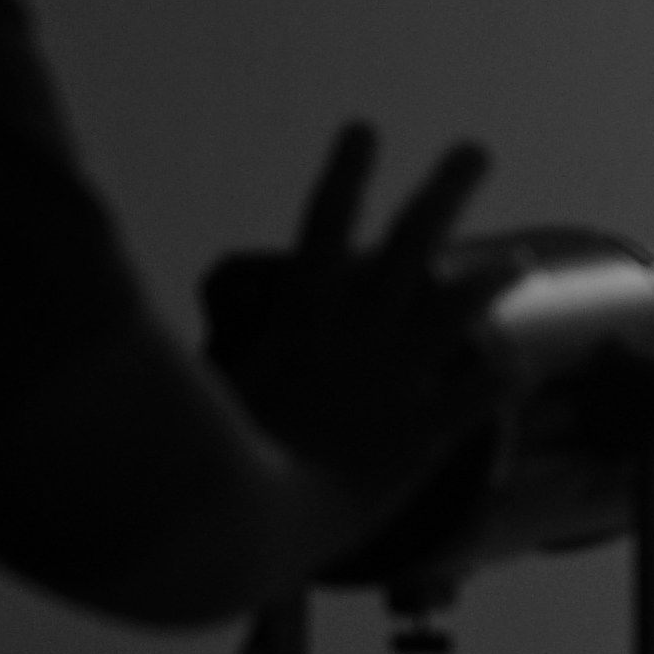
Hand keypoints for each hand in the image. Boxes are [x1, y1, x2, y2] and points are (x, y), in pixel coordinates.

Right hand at [197, 122, 497, 532]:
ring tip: (520, 260)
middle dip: (446, 190)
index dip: (347, 172)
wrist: (254, 523)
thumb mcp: (197, 383)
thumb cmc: (208, 456)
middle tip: (476, 151)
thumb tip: (129, 316)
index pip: (325, 221)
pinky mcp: (422, 432)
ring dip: (490, 279)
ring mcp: (396, 378)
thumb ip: (194, 346)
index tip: (364, 130)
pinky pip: (473, 397)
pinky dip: (498, 381)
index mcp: (302, 312)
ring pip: (457, 310)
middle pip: (413, 242)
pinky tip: (525, 368)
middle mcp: (358, 331)